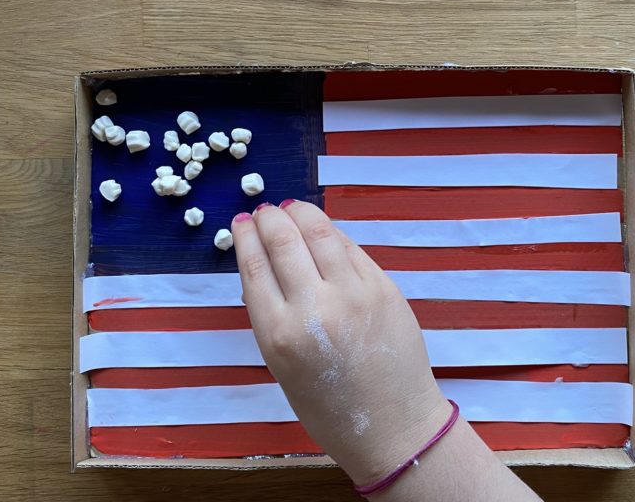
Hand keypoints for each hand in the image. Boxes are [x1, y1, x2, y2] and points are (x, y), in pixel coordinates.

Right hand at [231, 200, 450, 483]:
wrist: (393, 426)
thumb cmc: (330, 407)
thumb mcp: (282, 367)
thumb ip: (273, 316)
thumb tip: (265, 265)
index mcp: (279, 335)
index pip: (254, 267)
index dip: (245, 237)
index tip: (241, 221)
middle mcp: (314, 308)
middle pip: (284, 241)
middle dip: (270, 218)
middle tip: (264, 210)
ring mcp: (354, 294)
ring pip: (320, 233)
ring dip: (301, 213)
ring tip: (291, 208)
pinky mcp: (384, 288)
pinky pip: (351, 249)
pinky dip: (331, 233)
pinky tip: (322, 229)